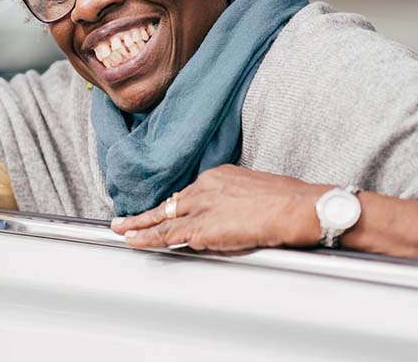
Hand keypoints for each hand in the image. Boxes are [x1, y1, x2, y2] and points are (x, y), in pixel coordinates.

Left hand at [111, 165, 326, 251]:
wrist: (297, 207)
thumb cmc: (288, 200)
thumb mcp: (255, 190)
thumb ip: (236, 200)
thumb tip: (232, 214)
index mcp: (219, 176)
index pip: (189, 193)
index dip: (175, 205)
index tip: (166, 209)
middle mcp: (205, 187)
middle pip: (170, 202)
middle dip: (147, 212)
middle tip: (124, 218)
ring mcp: (202, 207)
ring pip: (162, 217)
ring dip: (139, 225)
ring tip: (120, 229)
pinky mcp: (202, 228)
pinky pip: (167, 235)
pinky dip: (147, 238)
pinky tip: (133, 241)